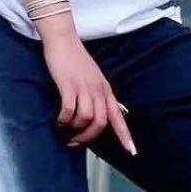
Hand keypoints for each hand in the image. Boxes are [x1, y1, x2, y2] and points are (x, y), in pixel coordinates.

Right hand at [40, 30, 136, 155]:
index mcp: (105, 91)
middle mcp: (98, 90)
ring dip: (74, 129)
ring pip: (86, 118)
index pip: (118, 117)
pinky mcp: (68, 85)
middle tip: (75, 141)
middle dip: (88, 136)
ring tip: (64, 129)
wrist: (64, 40)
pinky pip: (69, 110)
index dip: (125, 135)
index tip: (131, 151)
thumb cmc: (77, 61)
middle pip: (101, 122)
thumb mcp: (95, 79)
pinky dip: (64, 119)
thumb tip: (109, 112)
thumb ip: (101, 95)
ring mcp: (84, 87)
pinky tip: (58, 120)